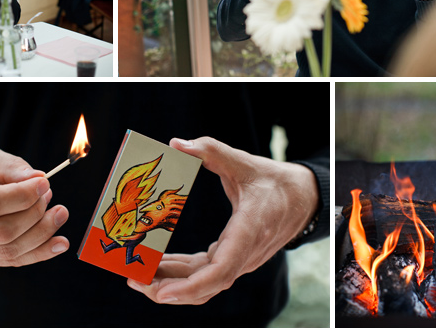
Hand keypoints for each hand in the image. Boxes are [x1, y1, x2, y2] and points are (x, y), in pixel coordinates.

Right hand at [0, 147, 68, 266]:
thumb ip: (11, 167)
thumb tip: (38, 178)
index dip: (21, 196)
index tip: (44, 183)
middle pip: (2, 230)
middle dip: (35, 213)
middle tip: (49, 194)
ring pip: (9, 250)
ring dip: (42, 232)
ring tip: (59, 212)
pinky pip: (13, 261)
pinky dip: (40, 253)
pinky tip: (60, 243)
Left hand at [127, 136, 319, 304]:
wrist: (302, 197)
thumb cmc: (274, 180)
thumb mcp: (243, 161)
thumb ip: (211, 150)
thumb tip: (177, 144)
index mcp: (249, 231)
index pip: (221, 271)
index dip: (191, 286)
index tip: (163, 292)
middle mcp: (245, 253)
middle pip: (206, 285)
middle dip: (168, 288)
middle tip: (133, 280)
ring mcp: (242, 259)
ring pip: (205, 283)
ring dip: (172, 282)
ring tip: (138, 276)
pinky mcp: (236, 257)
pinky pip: (207, 273)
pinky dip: (183, 272)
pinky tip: (160, 265)